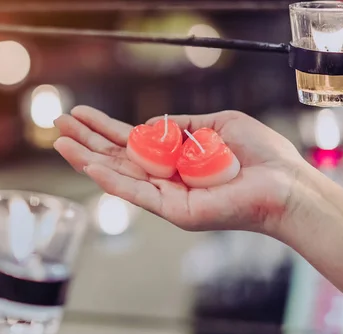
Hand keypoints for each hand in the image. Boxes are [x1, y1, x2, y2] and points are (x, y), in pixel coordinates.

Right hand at [53, 106, 304, 233]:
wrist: (285, 183)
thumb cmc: (258, 155)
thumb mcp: (215, 124)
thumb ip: (180, 125)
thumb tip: (150, 123)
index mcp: (173, 159)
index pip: (130, 142)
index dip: (104, 128)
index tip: (80, 115)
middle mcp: (164, 179)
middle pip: (116, 158)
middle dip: (86, 140)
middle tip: (57, 124)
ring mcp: (166, 197)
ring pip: (118, 175)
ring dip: (87, 159)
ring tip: (60, 143)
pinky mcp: (173, 210)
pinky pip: (136, 193)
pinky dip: (111, 179)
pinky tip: (88, 165)